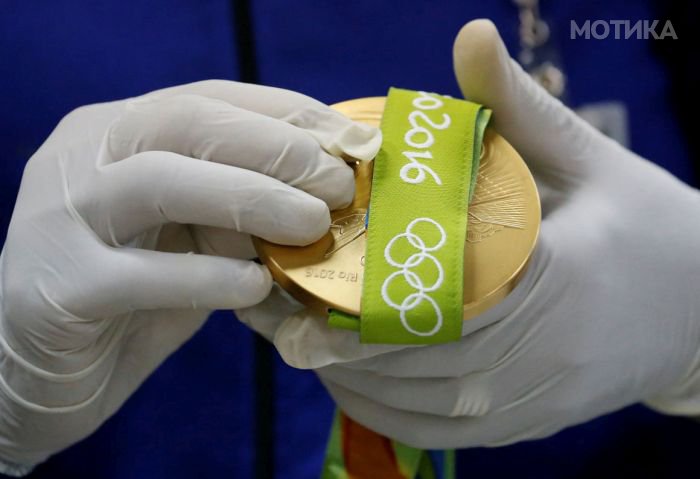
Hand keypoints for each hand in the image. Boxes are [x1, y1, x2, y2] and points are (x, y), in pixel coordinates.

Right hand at [0, 80, 379, 473]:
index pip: (208, 100)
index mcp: (114, 133)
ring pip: (158, 182)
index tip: (349, 141)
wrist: (42, 367)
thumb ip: (236, 207)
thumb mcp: (188, 237)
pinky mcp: (56, 288)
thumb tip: (325, 187)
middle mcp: (80, 158)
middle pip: (184, 123)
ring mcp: (58, 218)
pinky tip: (255, 287)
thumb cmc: (132, 295)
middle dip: (275, 148)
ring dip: (251, 199)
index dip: (286, 115)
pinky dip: (209, 277)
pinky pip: (140, 276)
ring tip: (311, 225)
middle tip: (337, 184)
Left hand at [238, 20, 699, 448]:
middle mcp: (541, 353)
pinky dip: (381, 408)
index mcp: (556, 275)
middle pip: (411, 355)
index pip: (437, 293)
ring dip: (344, 377)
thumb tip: (471, 32)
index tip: (301, 277)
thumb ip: (519, 106)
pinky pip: (437, 431)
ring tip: (295, 339)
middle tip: (275, 307)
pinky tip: (347, 380)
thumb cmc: (641, 223)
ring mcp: (532, 400)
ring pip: (414, 403)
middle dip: (333, 338)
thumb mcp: (587, 157)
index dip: (358, 294)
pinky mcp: (526, 427)